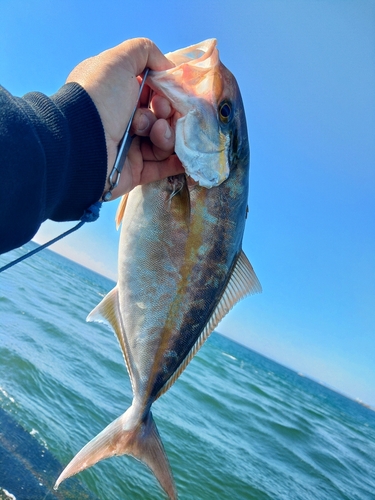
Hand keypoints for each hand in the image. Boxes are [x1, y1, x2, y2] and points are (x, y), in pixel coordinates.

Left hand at [66, 37, 183, 199]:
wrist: (83, 142)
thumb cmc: (100, 98)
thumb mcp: (118, 61)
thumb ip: (144, 51)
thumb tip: (166, 65)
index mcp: (117, 95)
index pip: (151, 91)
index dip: (164, 90)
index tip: (165, 92)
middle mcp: (122, 120)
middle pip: (160, 116)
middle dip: (166, 113)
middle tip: (161, 113)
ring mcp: (129, 147)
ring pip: (163, 140)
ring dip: (167, 135)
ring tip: (157, 133)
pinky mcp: (135, 171)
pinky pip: (162, 166)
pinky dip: (175, 161)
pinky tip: (184, 157)